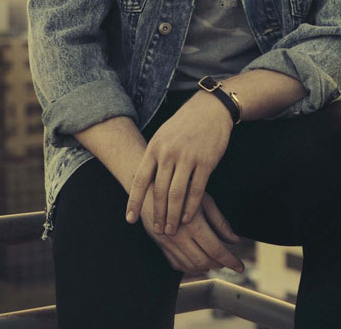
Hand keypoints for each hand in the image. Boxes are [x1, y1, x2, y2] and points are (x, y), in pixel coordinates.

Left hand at [125, 92, 232, 234]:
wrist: (210, 109)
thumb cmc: (184, 125)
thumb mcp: (162, 136)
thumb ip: (153, 158)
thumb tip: (142, 183)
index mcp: (155, 148)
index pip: (140, 180)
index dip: (134, 202)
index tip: (130, 219)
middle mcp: (169, 154)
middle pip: (159, 192)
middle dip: (157, 214)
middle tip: (157, 230)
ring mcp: (188, 158)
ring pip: (177, 194)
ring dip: (173, 215)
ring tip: (171, 229)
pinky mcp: (206, 162)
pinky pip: (197, 189)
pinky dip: (191, 207)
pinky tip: (188, 218)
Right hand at [141, 191, 243, 275]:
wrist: (150, 187)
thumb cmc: (181, 189)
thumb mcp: (204, 200)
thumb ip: (220, 222)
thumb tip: (235, 240)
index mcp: (193, 225)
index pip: (216, 250)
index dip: (230, 260)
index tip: (240, 267)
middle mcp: (180, 237)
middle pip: (203, 261)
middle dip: (219, 265)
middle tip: (228, 262)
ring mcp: (168, 243)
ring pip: (190, 265)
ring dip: (205, 268)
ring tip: (215, 262)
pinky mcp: (160, 245)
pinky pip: (176, 264)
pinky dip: (189, 268)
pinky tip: (198, 263)